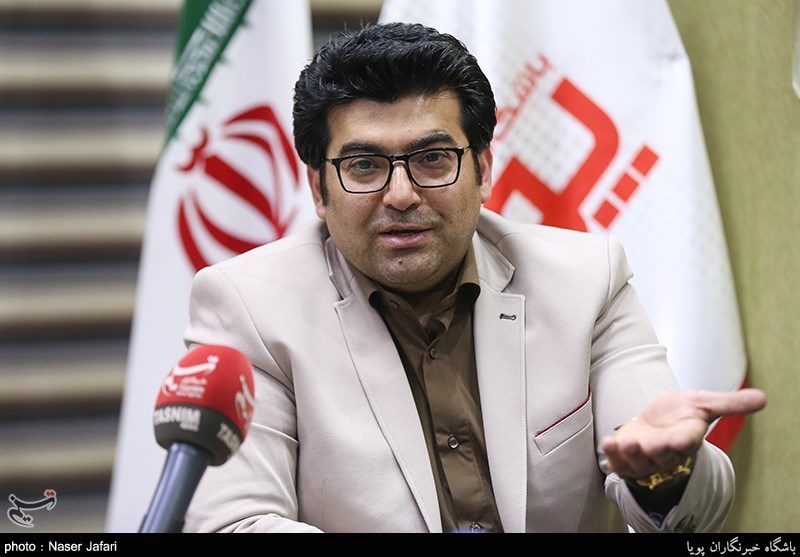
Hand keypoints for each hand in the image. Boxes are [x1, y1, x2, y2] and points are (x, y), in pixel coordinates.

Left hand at [600, 388, 765, 479]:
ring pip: (639, 461)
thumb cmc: (680, 413)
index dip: (681, 441)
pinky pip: (619, 461)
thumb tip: (763, 398)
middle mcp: (666, 452)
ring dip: (631, 454)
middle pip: (661, 455)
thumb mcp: (704, 403)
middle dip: (654, 451)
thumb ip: (730, 404)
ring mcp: (645, 458)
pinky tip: (607, 442)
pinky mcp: (626, 459)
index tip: (678, 439)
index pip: (685, 442)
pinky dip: (612, 454)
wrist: (656, 424)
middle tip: (647, 444)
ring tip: (626, 443)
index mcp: (686, 438)